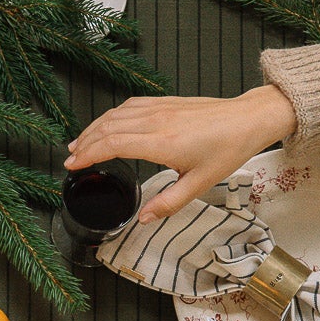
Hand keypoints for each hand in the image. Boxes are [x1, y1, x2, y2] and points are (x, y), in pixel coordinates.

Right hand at [64, 85, 297, 221]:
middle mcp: (156, 122)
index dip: (88, 154)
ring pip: (115, 114)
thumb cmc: (228, 148)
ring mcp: (159, 109)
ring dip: (94, 127)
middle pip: (108, 128)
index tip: (72, 165)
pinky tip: (107, 124)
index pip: (112, 145)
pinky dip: (112, 116)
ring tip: (80, 142)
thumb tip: (143, 218)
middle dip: (84, 142)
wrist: (248, 119)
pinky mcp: (165, 102)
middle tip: (70, 158)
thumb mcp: (199, 184)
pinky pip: (130, 106)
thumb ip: (168, 203)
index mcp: (162, 143)